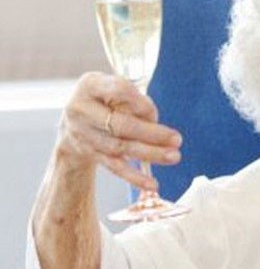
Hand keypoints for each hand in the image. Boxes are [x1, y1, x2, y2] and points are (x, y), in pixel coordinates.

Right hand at [56, 72, 181, 189]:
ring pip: (120, 147)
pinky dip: (134, 177)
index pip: (119, 90)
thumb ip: (133, 99)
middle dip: (152, 134)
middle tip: (177, 140)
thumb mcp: (113, 87)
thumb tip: (154, 122)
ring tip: (173, 157)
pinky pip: (115, 167)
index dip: (140, 103)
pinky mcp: (90, 153)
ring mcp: (84, 134)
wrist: (73, 123)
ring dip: (150, 154)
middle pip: (120, 125)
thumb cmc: (104, 100)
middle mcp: (81, 109)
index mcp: (90, 85)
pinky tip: (152, 184)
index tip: (155, 113)